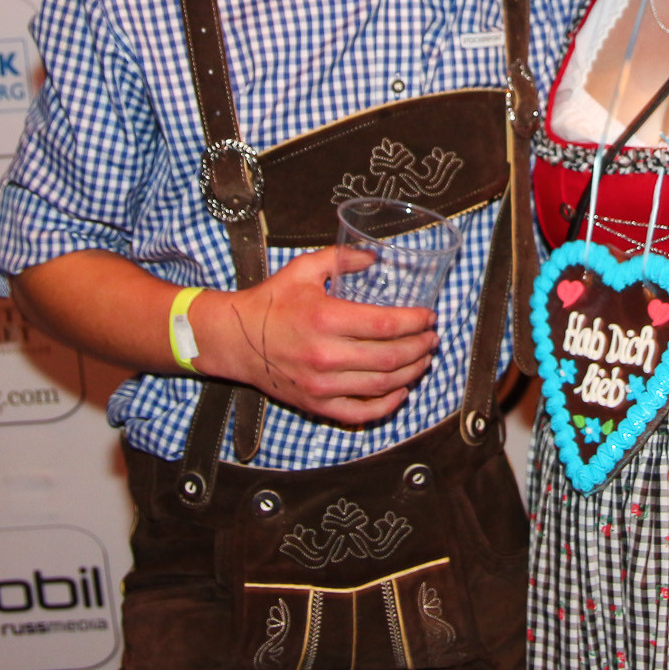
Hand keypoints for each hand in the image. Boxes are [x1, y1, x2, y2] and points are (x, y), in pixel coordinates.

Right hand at [194, 246, 440, 424]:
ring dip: (412, 372)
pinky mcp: (316, 404)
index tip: (428, 316)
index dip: (414, 321)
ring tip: (424, 359)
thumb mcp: (303, 269)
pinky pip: (361, 413)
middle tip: (432, 338)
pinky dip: (387, 405)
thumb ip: (341, 258)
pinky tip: (401, 391)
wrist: (236, 339)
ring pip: (382, 385)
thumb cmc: (271, 302)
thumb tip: (374, 256)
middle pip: (391, 357)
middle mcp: (326, 355)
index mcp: (325, 318)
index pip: (385, 324)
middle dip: (420, 347)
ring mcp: (322, 384)